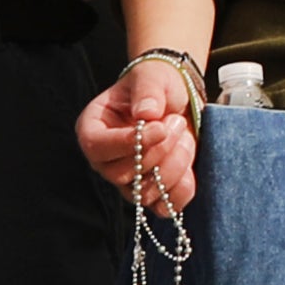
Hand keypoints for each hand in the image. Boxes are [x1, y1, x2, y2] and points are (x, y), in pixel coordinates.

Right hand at [76, 54, 202, 218]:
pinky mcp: (153, 193)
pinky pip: (165, 207)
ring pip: (145, 193)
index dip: (129, 142)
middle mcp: (105, 160)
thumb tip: (146, 113)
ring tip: (185, 135)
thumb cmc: (157, 84)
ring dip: (174, 166)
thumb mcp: (152, 77)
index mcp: (93, 129)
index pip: (96, 147)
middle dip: (159, 152)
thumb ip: (148, 90)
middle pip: (122, 175)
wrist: (179, 99)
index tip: (160, 127)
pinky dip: (182, 190)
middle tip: (177, 122)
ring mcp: (128, 181)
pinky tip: (191, 166)